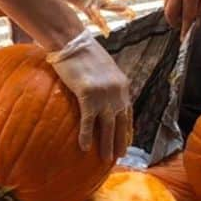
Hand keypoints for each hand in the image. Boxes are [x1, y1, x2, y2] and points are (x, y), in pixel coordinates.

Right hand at [48, 34, 131, 159]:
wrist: (71, 41)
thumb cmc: (83, 52)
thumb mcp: (103, 68)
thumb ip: (107, 83)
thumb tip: (103, 97)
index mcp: (123, 85)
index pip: (128, 112)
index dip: (126, 130)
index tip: (125, 143)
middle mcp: (117, 91)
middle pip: (121, 122)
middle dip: (120, 141)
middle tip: (118, 156)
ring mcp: (103, 93)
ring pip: (107, 125)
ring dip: (107, 144)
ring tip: (106, 159)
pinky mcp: (87, 94)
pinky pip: (88, 120)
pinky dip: (86, 135)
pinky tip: (84, 147)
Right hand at [163, 0, 200, 35]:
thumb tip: (196, 22)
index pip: (186, 17)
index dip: (185, 30)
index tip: (184, 38)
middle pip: (170, 15)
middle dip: (174, 23)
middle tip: (181, 26)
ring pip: (166, 6)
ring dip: (172, 13)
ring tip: (180, 13)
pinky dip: (171, 1)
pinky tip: (179, 0)